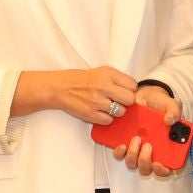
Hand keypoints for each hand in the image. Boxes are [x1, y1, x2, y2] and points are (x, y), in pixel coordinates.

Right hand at [13, 66, 138, 125]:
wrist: (60, 88)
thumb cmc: (81, 80)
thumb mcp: (101, 71)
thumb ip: (117, 79)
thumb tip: (132, 90)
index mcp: (108, 74)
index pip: (133, 85)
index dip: (131, 90)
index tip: (125, 91)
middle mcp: (104, 86)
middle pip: (130, 99)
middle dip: (126, 102)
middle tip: (119, 101)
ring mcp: (97, 101)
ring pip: (121, 112)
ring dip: (117, 111)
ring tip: (108, 106)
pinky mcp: (90, 114)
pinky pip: (109, 121)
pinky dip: (106, 119)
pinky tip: (100, 112)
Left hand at [111, 83, 182, 177]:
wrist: (144, 97)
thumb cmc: (159, 104)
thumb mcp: (170, 104)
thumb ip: (174, 111)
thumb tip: (170, 121)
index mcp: (167, 148)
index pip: (167, 168)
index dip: (162, 170)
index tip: (158, 163)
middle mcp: (152, 152)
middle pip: (147, 169)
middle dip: (145, 161)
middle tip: (147, 145)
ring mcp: (137, 150)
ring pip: (133, 164)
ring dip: (133, 155)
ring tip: (136, 138)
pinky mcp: (125, 144)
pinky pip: (120, 155)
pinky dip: (120, 152)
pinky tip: (122, 143)